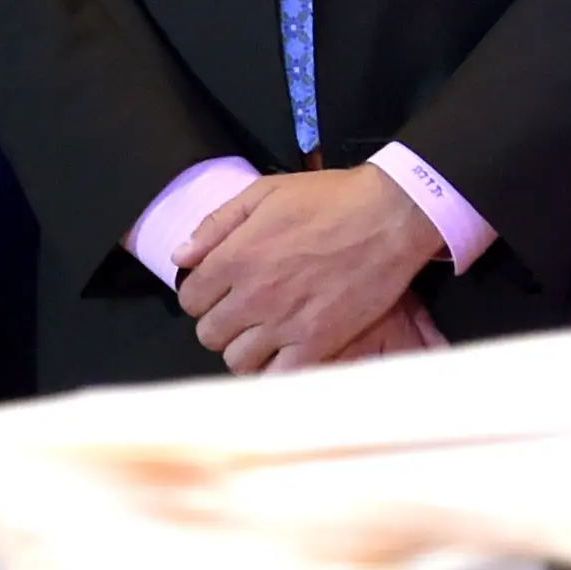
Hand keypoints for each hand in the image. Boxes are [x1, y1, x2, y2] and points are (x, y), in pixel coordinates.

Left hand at [176, 164, 445, 373]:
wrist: (390, 216)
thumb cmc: (327, 199)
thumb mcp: (262, 194)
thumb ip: (215, 225)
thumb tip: (180, 256)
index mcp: (234, 259)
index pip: (190, 300)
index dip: (200, 296)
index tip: (218, 291)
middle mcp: (253, 296)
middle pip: (209, 334)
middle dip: (220, 323)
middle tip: (241, 313)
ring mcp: (287, 323)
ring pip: (239, 361)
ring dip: (244, 349)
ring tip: (262, 334)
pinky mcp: (321, 342)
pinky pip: (280, 376)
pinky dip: (277, 370)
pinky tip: (285, 353)